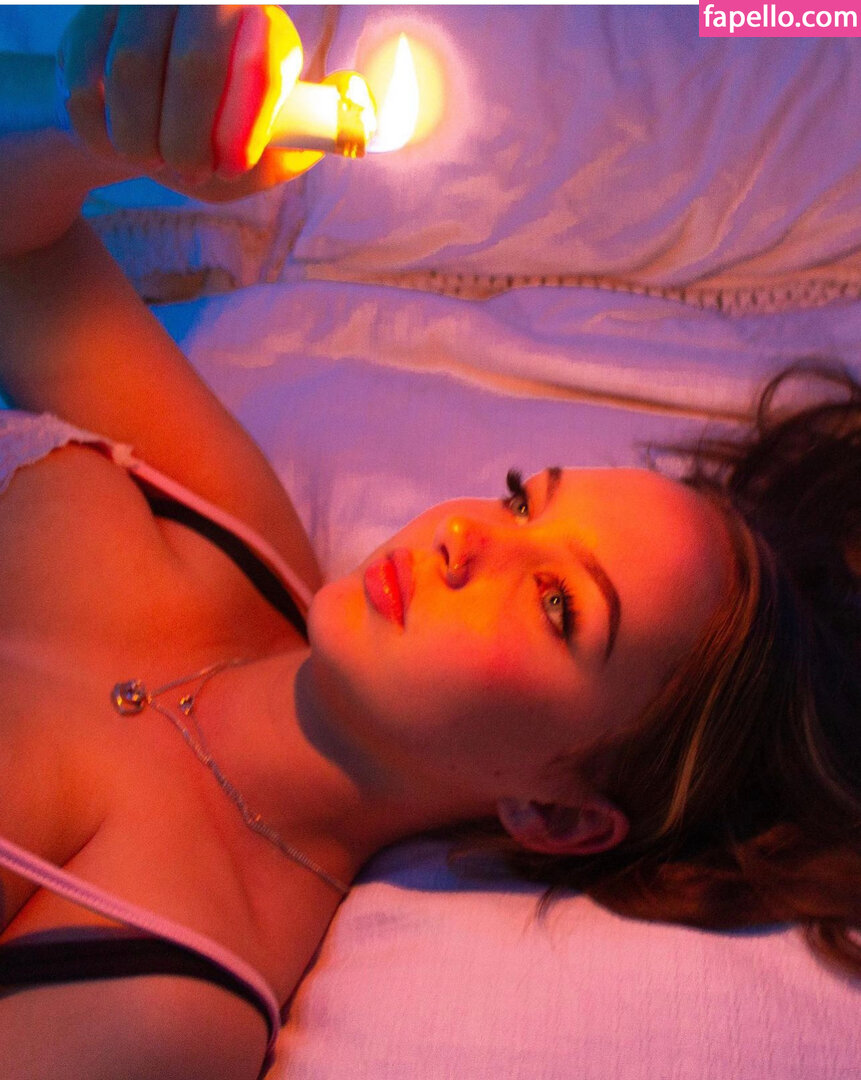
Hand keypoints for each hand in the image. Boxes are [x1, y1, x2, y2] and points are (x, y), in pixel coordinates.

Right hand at [58, 5, 320, 201]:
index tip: (234, 164)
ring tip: (161, 160)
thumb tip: (359, 112)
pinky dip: (105, 133)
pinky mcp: (87, 22)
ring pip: (132, 74)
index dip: (246, 119)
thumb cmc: (219, 142)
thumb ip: (313, 136)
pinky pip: (86, 85)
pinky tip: (124, 142)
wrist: (143, 127)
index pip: (261, 59)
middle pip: (195, 64)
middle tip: (194, 172)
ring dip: (146, 140)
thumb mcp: (274, 150)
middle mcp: (205, 0)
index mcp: (261, 24)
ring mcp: (142, 4)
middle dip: (192, 139)